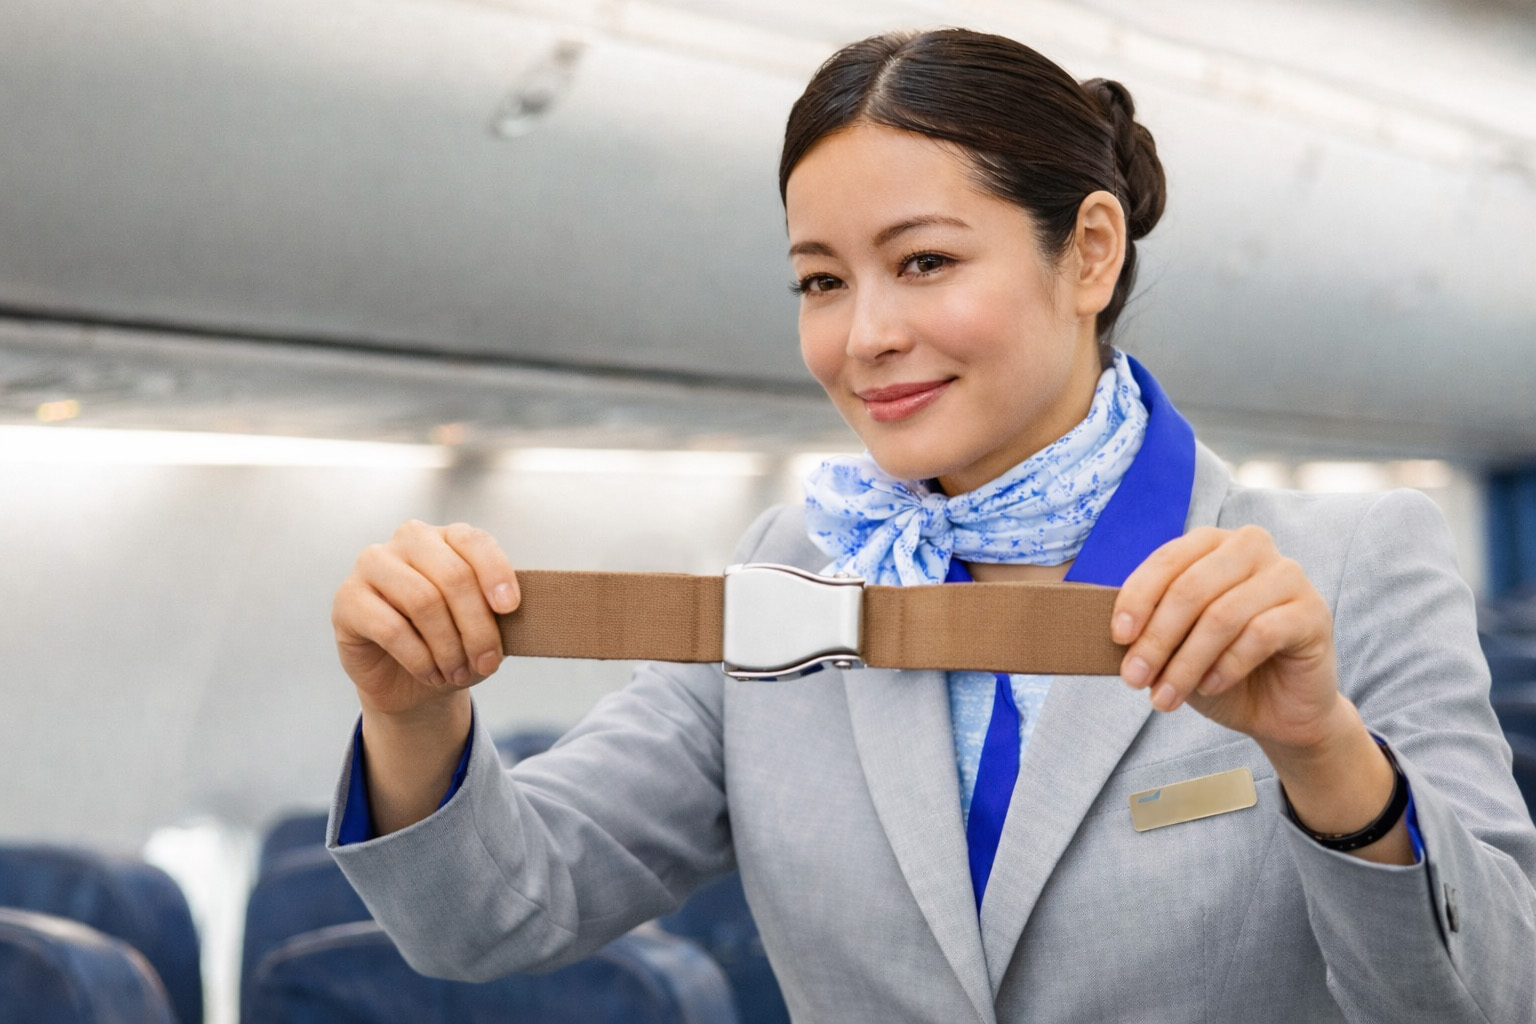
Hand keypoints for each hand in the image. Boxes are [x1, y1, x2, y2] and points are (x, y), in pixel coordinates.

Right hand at [332, 520, 518, 718]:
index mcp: (447, 537)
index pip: (475, 542)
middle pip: (453, 576)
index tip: (510, 609)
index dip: (496, 574)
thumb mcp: (484, 627)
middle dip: (477, 627)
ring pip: (423, 600)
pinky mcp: (347, 599)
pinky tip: (431, 674)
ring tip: (457, 673)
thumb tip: (513, 612)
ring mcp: (373, 565)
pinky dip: (420, 659)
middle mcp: (409, 541)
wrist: (410, 682)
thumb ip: (497, 613)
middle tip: (486, 662)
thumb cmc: (452, 644)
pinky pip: (391, 628)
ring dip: (448, 647)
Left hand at [1111, 525, 1341, 751]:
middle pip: (1191, 588)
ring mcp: (1288, 576)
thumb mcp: (1175, 644)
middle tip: (1135, 679)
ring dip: (1186, 663)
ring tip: (1165, 697)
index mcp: (1212, 543)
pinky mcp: (1312, 612)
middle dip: (1156, 639)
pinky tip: (1211, 686)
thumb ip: (1149, 626)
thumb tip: (1115, 630)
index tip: (1118, 637)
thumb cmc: (1219, 667)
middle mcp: (1252, 547)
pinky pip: (1260, 634)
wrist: (1278, 709)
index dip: (1137, 598)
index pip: (1167, 560)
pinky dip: (1227, 666)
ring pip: (1222, 615)